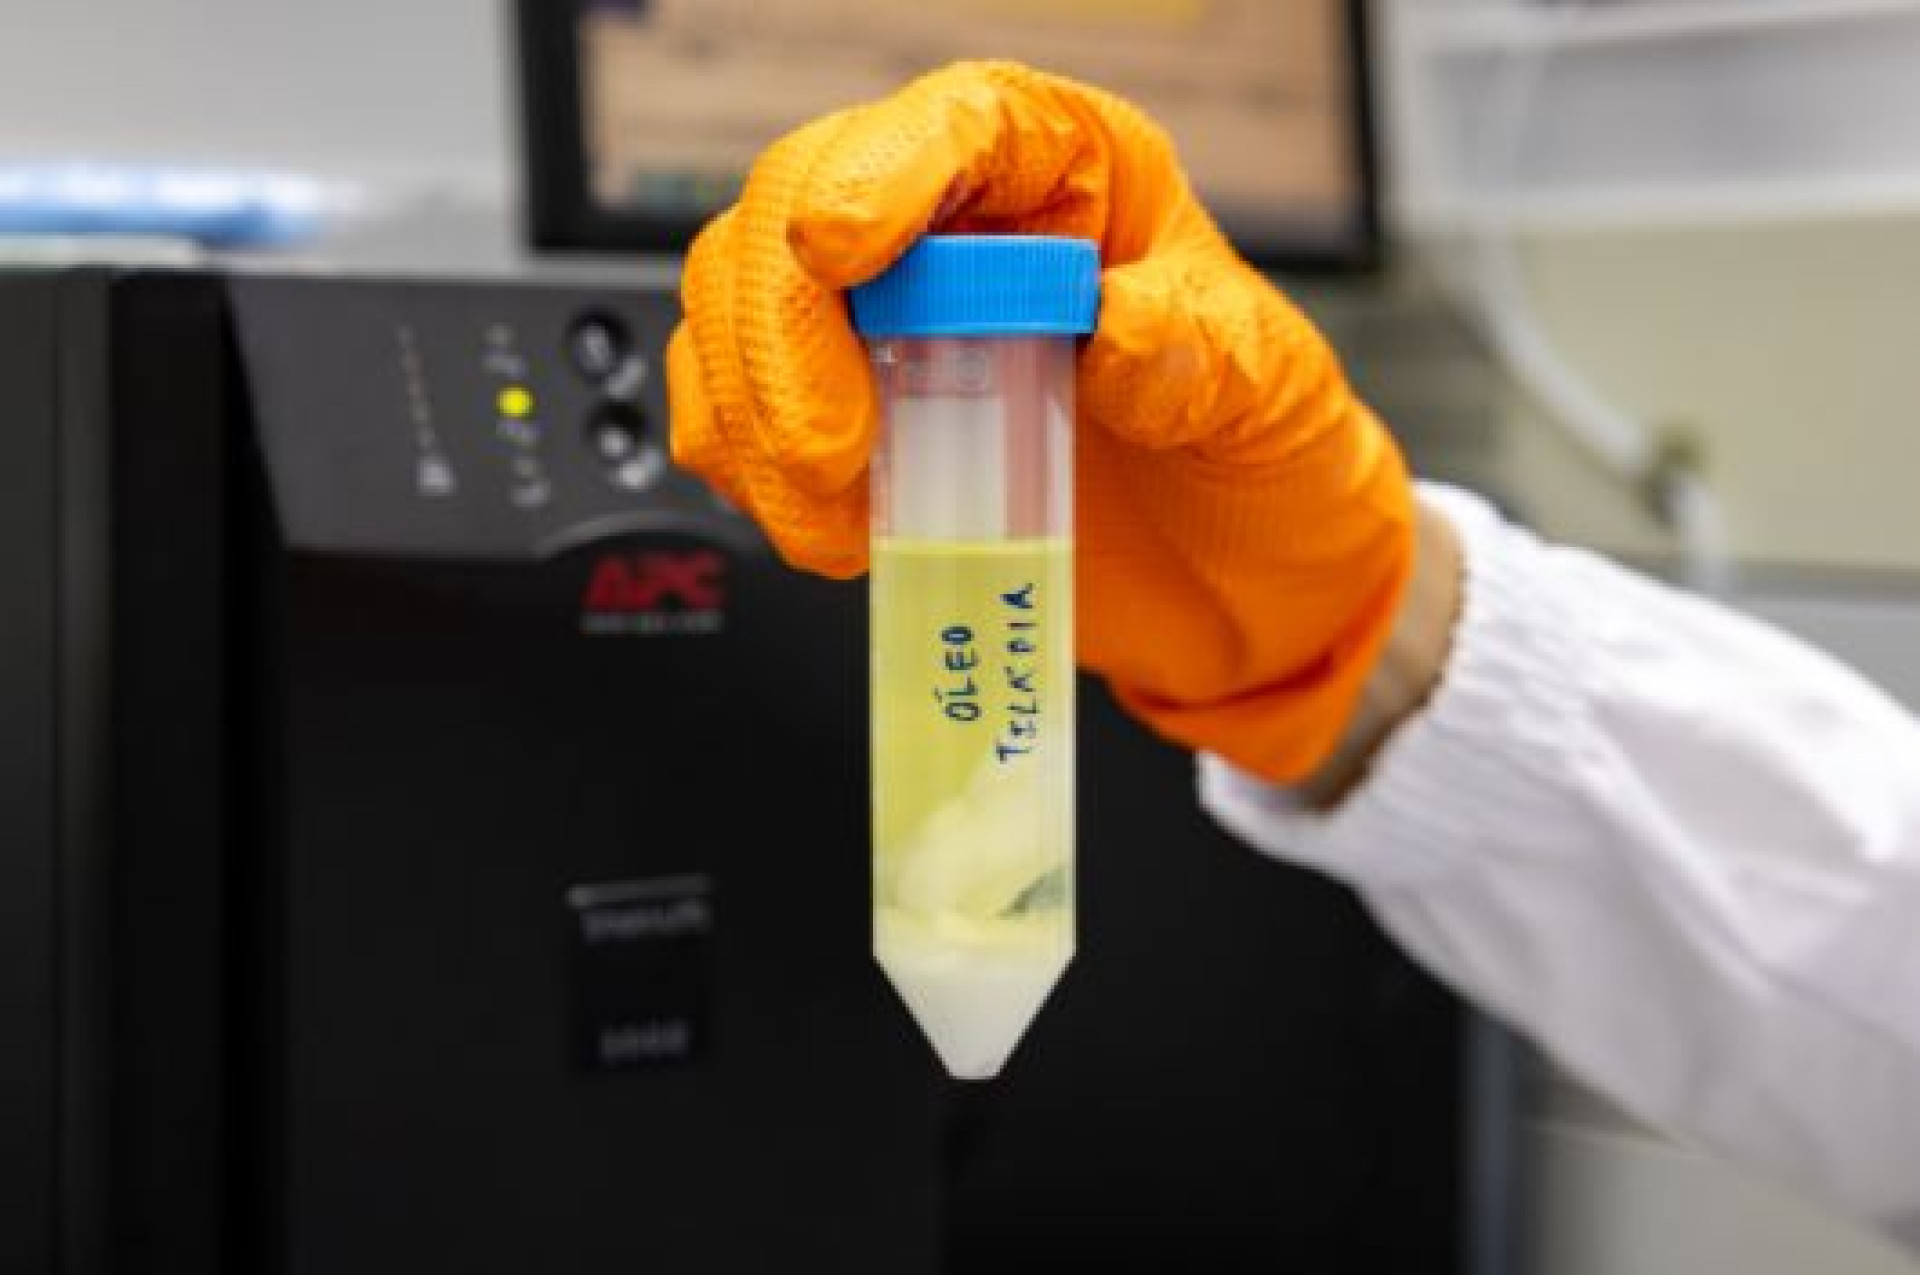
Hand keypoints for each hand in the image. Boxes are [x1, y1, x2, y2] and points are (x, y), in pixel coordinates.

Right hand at [668, 61, 1417, 783]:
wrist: (1238, 584)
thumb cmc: (1255, 456)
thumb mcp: (1268, 394)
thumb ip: (1201, 354)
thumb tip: (1111, 330)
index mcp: (1068, 173)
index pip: (956, 122)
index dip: (878, 170)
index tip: (838, 250)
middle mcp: (958, 225)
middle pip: (797, 205)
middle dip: (785, 332)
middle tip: (831, 454)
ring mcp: (884, 318)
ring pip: (740, 301)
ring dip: (754, 414)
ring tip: (832, 523)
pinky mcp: (838, 408)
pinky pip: (734, 401)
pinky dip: (745, 466)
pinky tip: (819, 527)